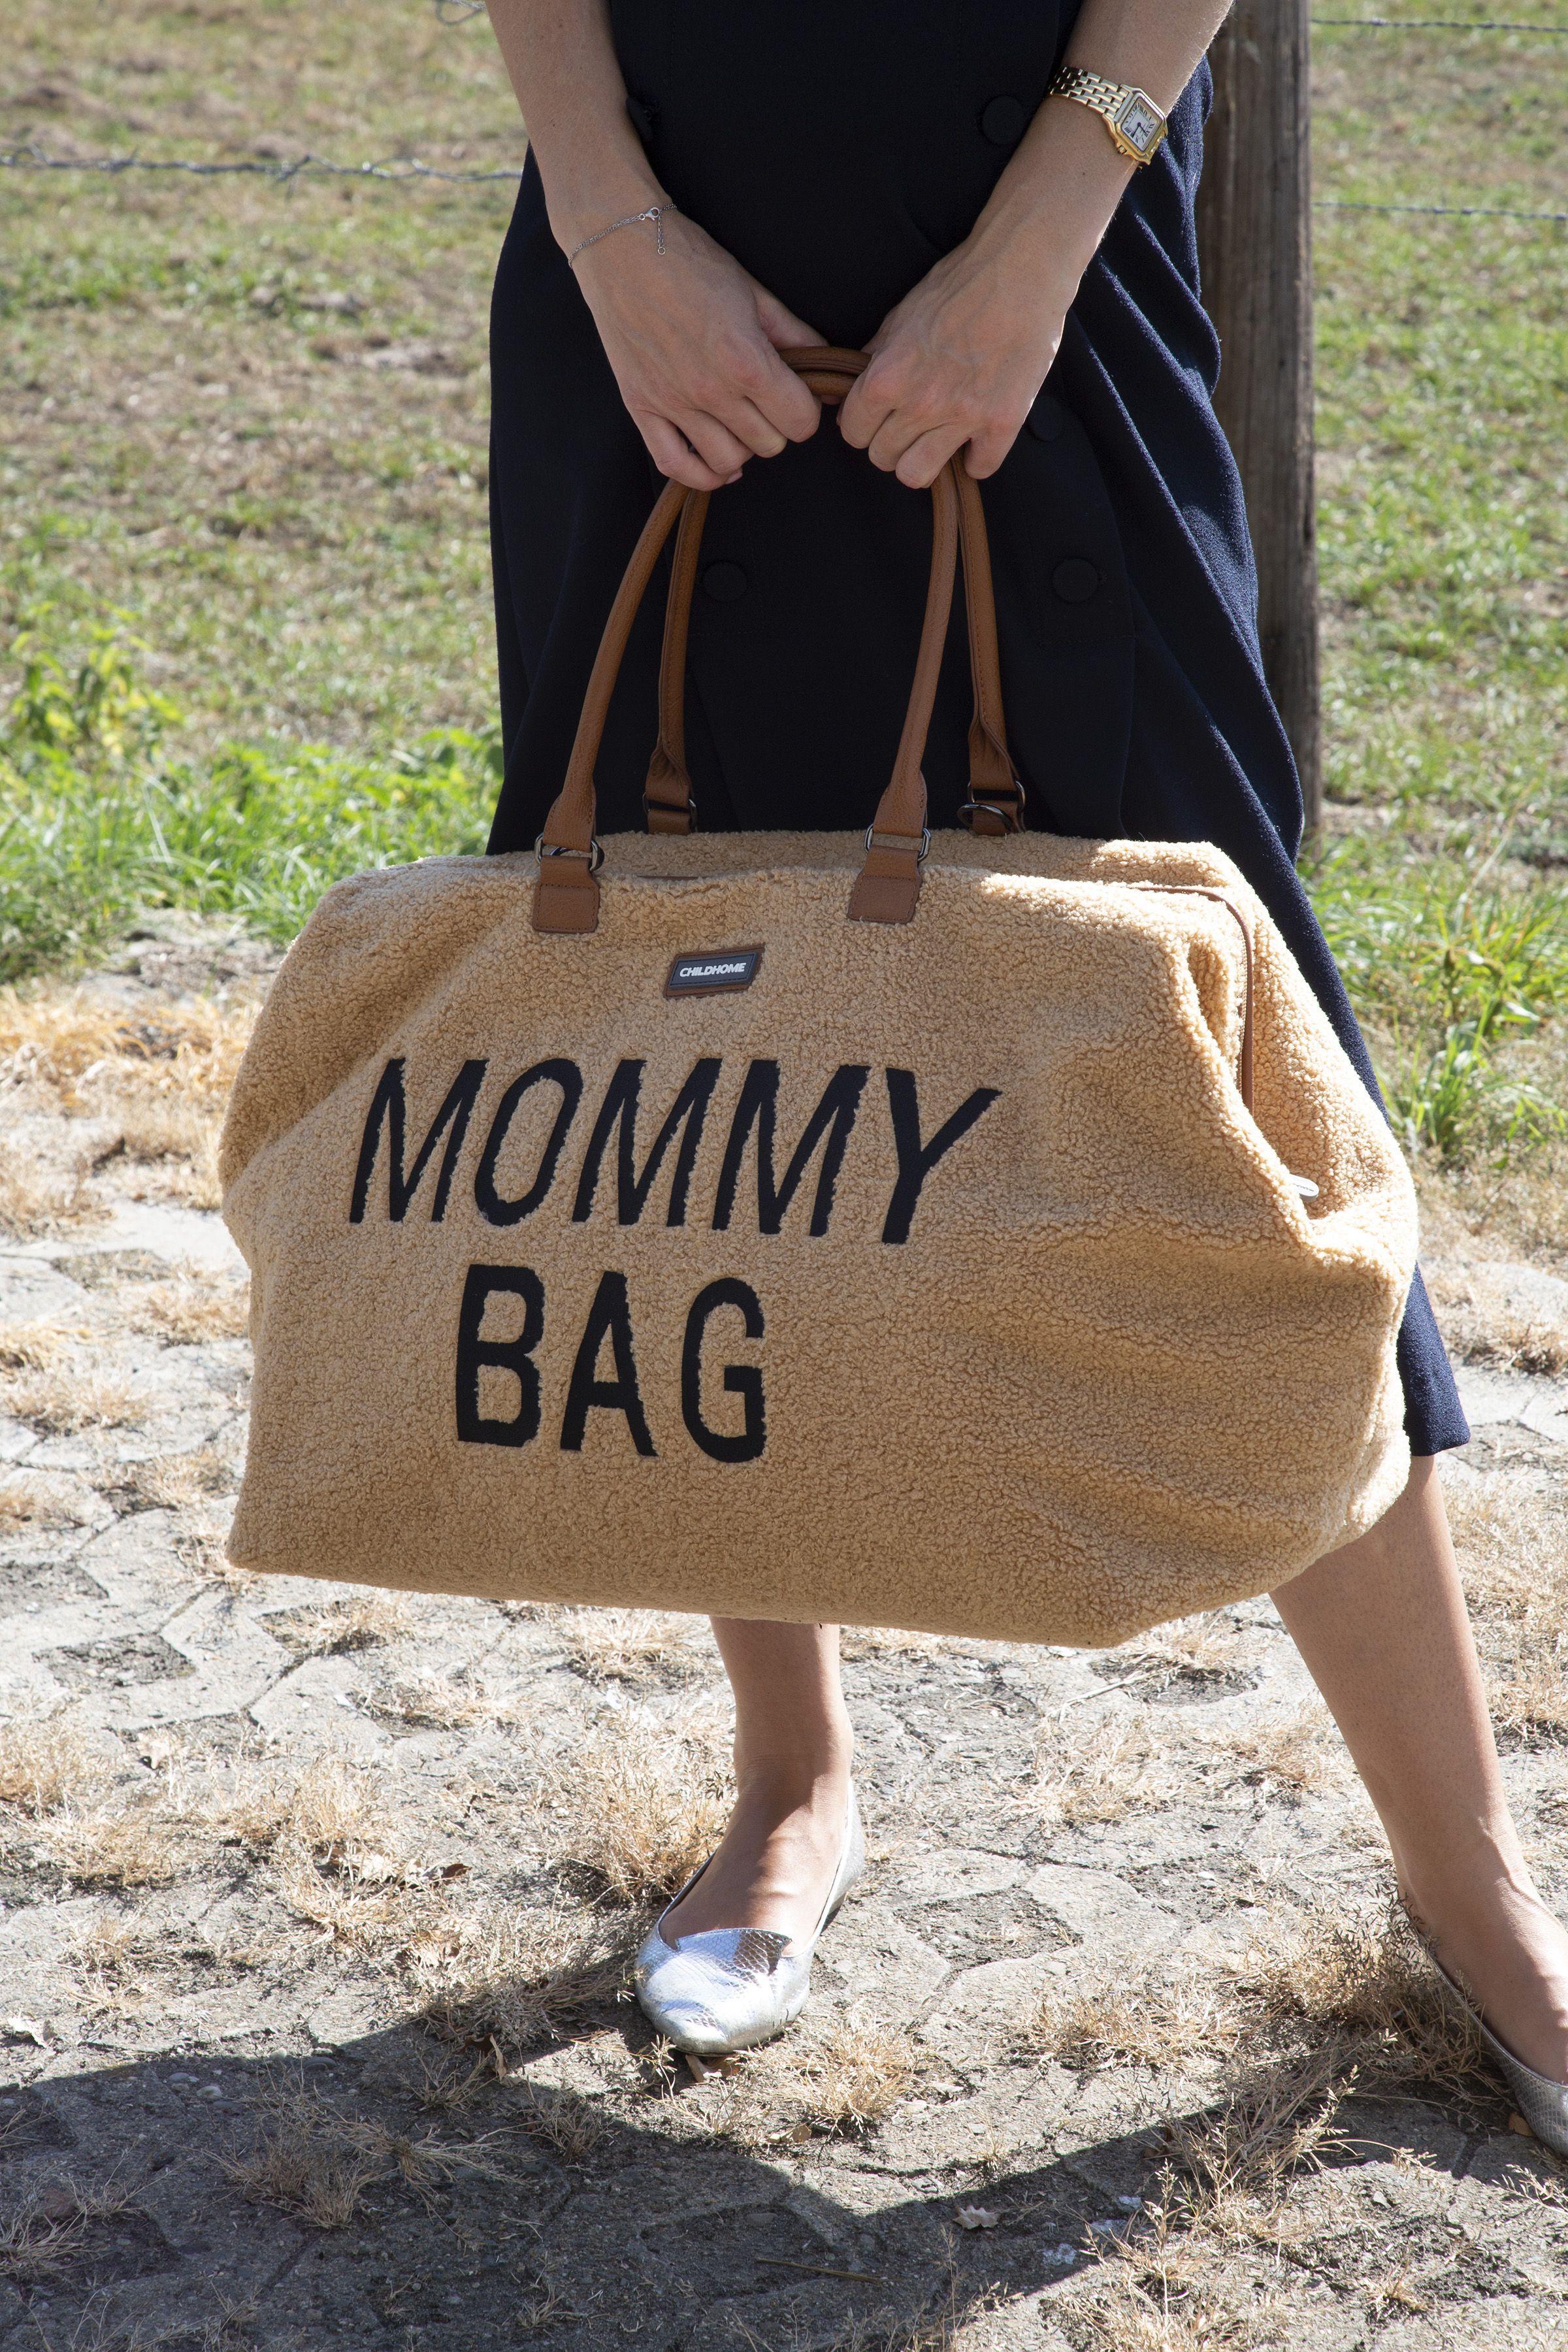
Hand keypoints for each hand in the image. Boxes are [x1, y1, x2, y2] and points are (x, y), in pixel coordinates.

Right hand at [572, 210, 823, 490]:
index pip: (799, 421)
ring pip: (728, 462)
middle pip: (769, 445)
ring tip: (740, 423)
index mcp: (745, 359)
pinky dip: (700, 474)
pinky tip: (714, 461)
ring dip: (742, 448)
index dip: (806, 411)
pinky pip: (675, 465)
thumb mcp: (754, 292)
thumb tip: (825, 371)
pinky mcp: (642, 408)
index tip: (797, 397)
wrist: (621, 246)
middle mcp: (710, 390)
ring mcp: (673, 403)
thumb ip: (794, 336)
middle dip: (776, 426)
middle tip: (767, 402)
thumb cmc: (689, 261)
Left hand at [839, 229, 1076, 487]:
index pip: (852, 432)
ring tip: (935, 440)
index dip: (862, 425)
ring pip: (917, 476)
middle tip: (908, 425)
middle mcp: (921, 404)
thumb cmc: (959, 285)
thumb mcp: (900, 316)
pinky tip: (977, 435)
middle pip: (882, 459)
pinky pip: (978, 469)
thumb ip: (874, 359)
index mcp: (887, 377)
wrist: (1021, 270)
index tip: (877, 417)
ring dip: (922, 461)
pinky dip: (976, 456)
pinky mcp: (1002, 423)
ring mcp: (962, 417)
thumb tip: (847, 391)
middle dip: (890, 443)